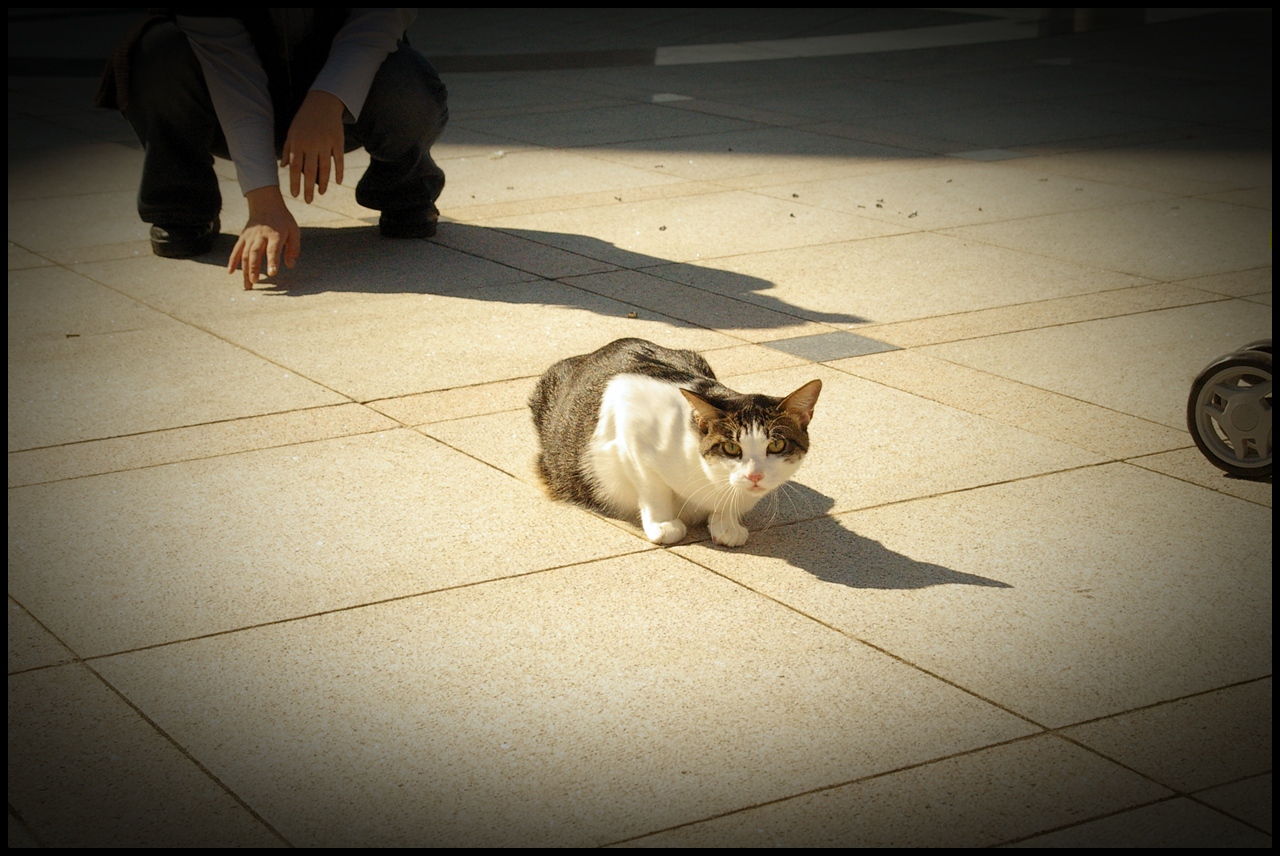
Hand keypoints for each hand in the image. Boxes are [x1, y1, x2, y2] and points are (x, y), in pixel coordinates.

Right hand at [227, 186, 299, 289]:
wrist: (266, 205)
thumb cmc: (283, 221)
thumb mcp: (294, 231)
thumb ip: (293, 248)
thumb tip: (290, 265)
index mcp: (275, 235)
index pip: (273, 250)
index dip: (273, 262)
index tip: (272, 273)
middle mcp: (260, 236)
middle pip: (255, 253)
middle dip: (254, 268)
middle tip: (255, 281)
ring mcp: (249, 237)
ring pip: (244, 254)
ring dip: (245, 270)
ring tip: (248, 285)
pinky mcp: (242, 237)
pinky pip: (236, 250)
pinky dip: (232, 261)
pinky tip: (230, 272)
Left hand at [282, 89, 345, 203]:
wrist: (322, 102)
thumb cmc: (305, 119)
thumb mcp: (292, 132)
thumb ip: (288, 149)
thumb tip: (284, 167)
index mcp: (298, 143)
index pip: (296, 167)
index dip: (295, 182)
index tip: (295, 195)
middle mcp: (312, 144)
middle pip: (310, 171)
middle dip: (308, 188)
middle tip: (308, 201)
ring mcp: (326, 143)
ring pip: (325, 168)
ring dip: (324, 183)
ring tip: (322, 194)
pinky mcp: (338, 141)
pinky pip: (339, 160)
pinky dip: (339, 172)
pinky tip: (337, 182)